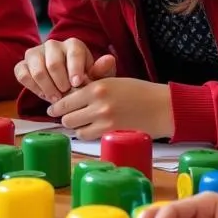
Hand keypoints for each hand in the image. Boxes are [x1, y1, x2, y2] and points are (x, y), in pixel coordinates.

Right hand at [13, 38, 116, 103]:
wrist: (66, 86)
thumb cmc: (83, 81)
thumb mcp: (96, 78)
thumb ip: (102, 70)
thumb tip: (109, 59)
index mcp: (73, 45)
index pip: (73, 52)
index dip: (75, 68)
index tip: (77, 83)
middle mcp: (53, 45)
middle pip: (53, 63)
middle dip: (60, 82)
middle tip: (65, 96)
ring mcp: (35, 53)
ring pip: (37, 69)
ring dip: (46, 87)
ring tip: (55, 98)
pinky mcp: (23, 64)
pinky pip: (22, 74)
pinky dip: (32, 87)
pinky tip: (43, 94)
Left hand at [46, 77, 171, 139]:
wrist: (163, 106)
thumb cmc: (139, 92)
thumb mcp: (113, 81)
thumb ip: (92, 85)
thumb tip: (70, 91)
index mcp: (97, 86)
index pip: (66, 98)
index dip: (59, 105)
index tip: (54, 108)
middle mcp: (98, 102)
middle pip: (67, 116)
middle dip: (66, 117)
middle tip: (70, 116)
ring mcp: (104, 119)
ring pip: (75, 128)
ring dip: (76, 126)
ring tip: (82, 123)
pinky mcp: (111, 132)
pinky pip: (87, 136)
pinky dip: (86, 134)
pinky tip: (92, 129)